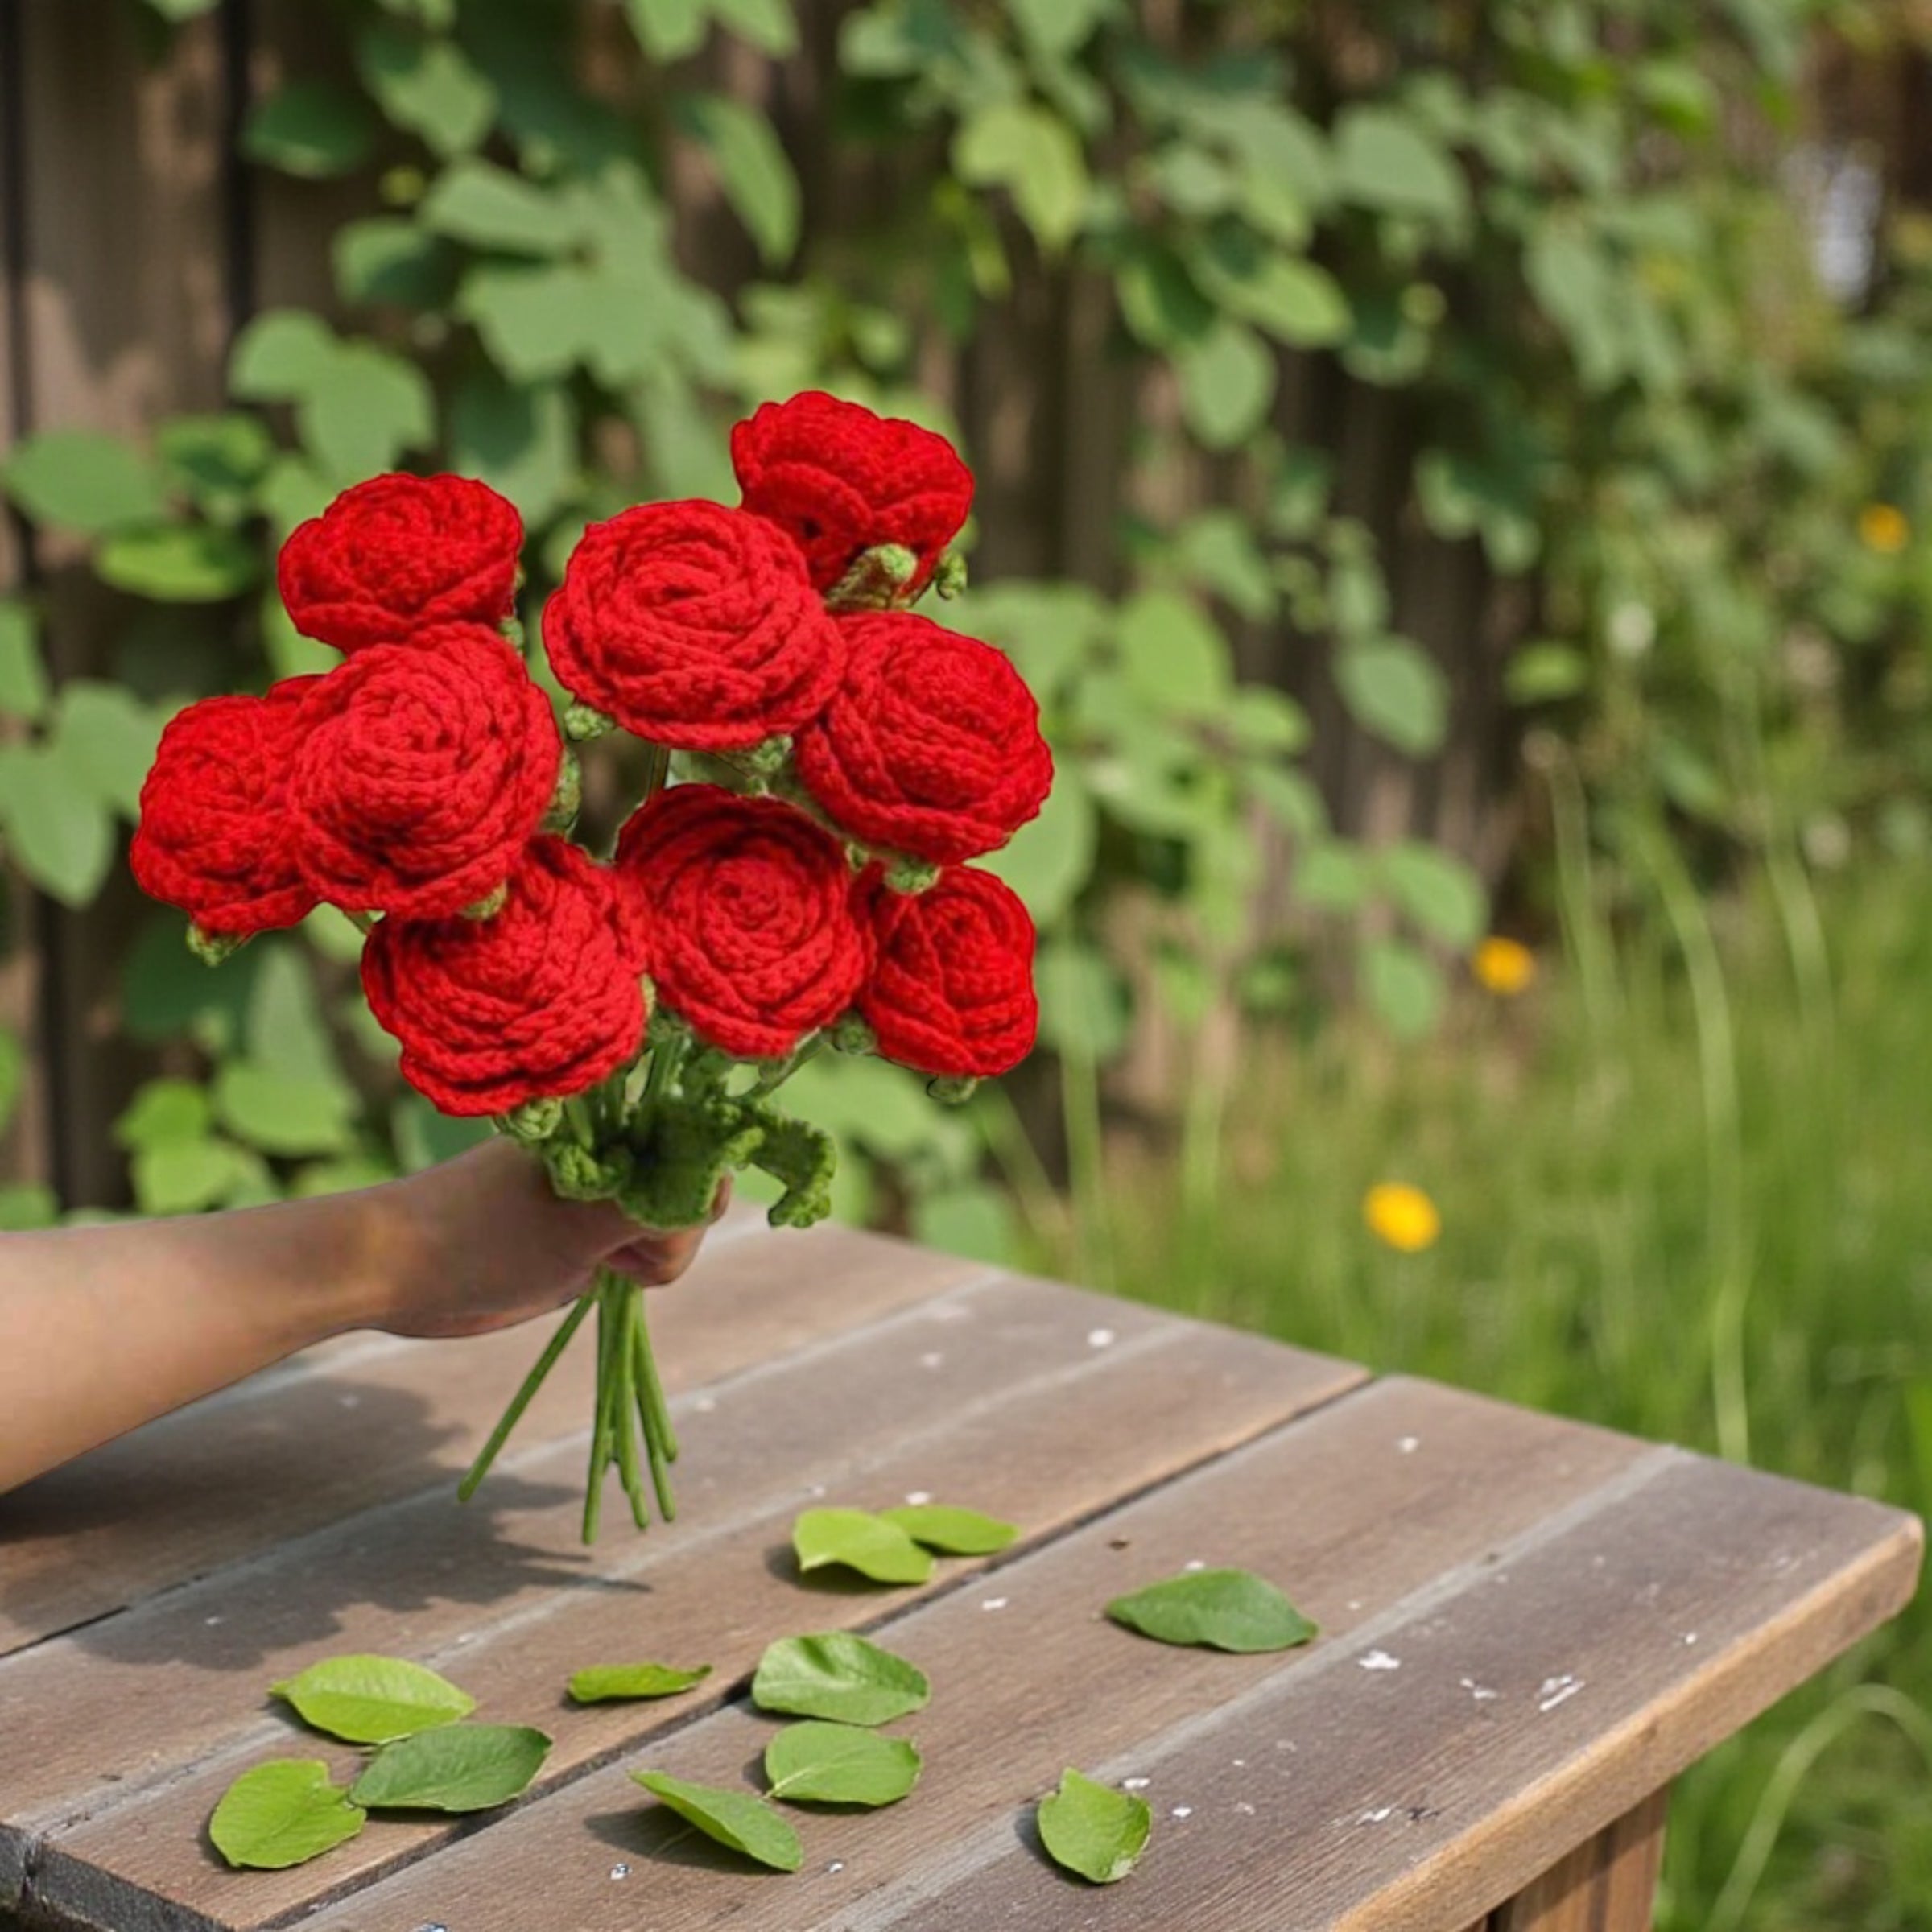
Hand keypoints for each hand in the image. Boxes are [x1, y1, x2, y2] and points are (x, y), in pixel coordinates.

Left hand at [366, 1136, 729, 1339]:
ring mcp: (596, 1194)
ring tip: (590, 1265)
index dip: (693, 1195)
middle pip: (689, 1192)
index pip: (700, 1151)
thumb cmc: (482, 1237)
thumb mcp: (581, 1226)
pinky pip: (638, 1250)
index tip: (657, 1228)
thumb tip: (717, 1187)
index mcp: (610, 1127)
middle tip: (612, 1254)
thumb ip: (658, 1207)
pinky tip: (594, 1275)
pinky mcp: (581, 1232)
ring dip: (645, 1259)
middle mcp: (611, 1152)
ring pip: (667, 1228)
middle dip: (668, 1236)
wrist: (392, 1271)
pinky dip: (630, 1270)